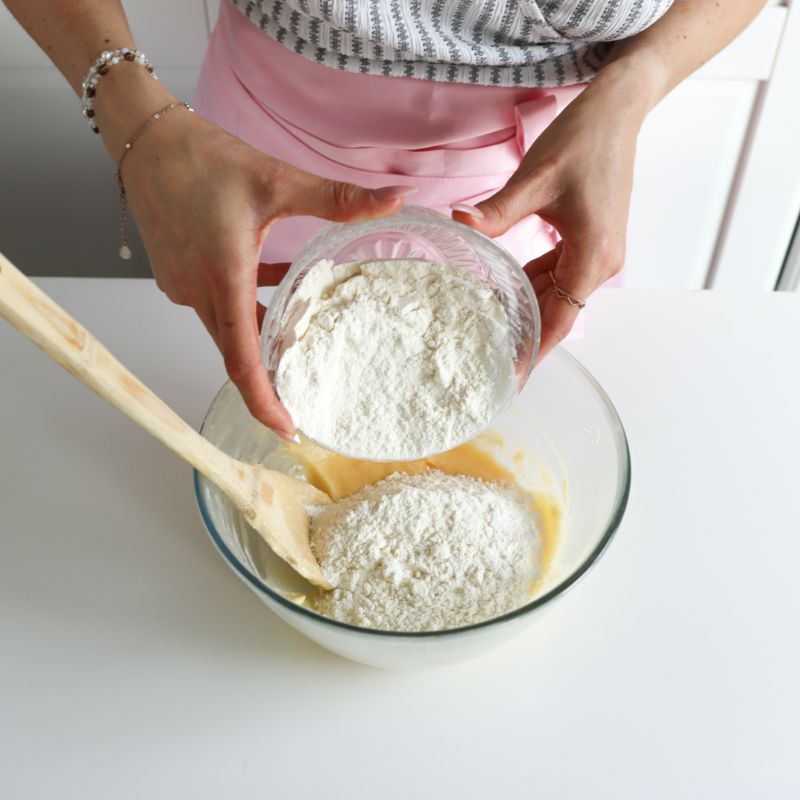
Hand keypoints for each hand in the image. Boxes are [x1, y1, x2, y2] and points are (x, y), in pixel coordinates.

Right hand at [120, 110, 411, 439]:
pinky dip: (246, 305)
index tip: (288, 428)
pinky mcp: (177, 273)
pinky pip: (217, 304)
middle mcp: (198, 291)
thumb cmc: (203, 157)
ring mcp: (182, 284)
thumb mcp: (277, 180)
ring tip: (297, 341)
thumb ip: (337, 199)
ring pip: (227, 328)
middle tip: (304, 392)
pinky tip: (275, 282)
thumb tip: (394, 200)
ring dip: (259, 337)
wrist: (146, 138)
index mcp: (223, 278)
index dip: (264, 401)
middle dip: (269, 378)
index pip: (242, 360)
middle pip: (237, 352)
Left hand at [453, 66, 647, 361]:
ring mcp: (597, 252)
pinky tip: (504, 289)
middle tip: (486, 357)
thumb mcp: (534, 179)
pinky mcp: (589, 239)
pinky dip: (532, 282)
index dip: (535, 351)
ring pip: (556, 293)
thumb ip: (497, 211)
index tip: (512, 376)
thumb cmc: (583, 139)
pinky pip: (558, 272)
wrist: (617, 109)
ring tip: (489, 330)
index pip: (559, 320)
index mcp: (592, 256)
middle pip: (557, 312)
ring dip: (526, 308)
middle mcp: (600, 262)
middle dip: (525, 335)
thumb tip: (458, 222)